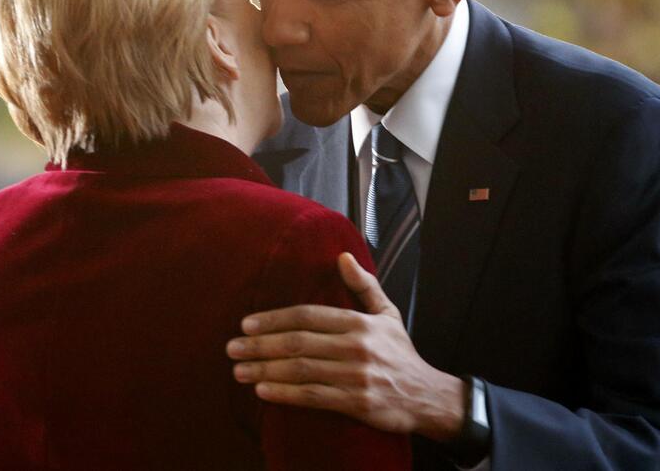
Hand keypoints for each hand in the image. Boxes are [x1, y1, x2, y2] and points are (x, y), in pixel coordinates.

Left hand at [227, 252, 465, 441]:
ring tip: (239, 370)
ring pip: (302, 369)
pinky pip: (314, 397)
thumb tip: (342, 256)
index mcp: (360, 323)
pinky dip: (285, 394)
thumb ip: (364, 286)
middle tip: (232, 348)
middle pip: (299, 342)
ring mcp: (356, 376)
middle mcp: (356, 347)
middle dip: (260, 344)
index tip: (246, 323)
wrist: (427, 397)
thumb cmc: (401, 354)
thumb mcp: (388, 314)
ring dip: (266, 369)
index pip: (308, 315)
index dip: (274, 318)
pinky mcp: (356, 403)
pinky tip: (263, 391)